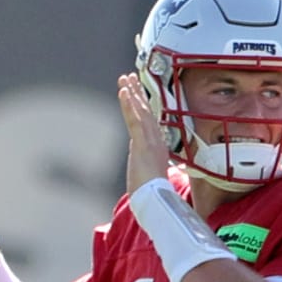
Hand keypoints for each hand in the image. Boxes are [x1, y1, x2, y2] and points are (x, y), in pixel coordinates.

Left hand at [118, 72, 170, 194]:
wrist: (155, 203)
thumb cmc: (152, 197)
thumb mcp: (148, 183)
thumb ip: (148, 177)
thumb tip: (146, 184)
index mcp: (156, 149)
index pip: (148, 124)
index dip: (143, 108)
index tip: (138, 95)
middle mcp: (154, 141)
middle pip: (145, 113)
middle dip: (137, 94)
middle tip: (130, 78)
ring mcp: (149, 141)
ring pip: (141, 112)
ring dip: (133, 93)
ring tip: (126, 78)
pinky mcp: (143, 143)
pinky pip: (135, 119)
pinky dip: (129, 104)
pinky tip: (124, 91)